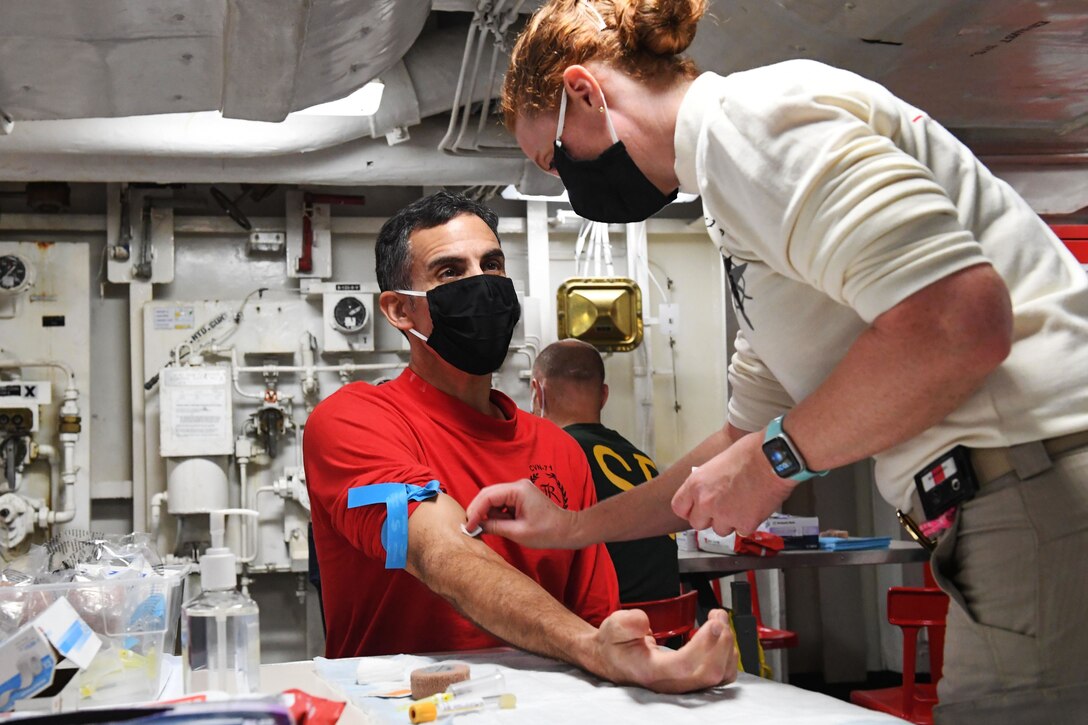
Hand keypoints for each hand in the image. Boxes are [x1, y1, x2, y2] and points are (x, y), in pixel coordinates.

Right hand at [464, 478, 581, 548]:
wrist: (567, 530)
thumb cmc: (547, 532)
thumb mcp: (518, 532)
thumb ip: (495, 527)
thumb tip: (476, 527)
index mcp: (518, 490)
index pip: (488, 496)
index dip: (475, 512)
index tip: (468, 527)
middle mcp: (517, 485)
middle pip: (488, 494)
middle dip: (478, 510)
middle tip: (470, 527)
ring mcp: (519, 490)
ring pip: (493, 499)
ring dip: (487, 513)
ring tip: (487, 528)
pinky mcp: (520, 497)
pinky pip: (501, 503)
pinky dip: (496, 514)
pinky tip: (497, 525)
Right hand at [592, 608, 736, 692]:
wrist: (614, 659)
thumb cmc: (616, 645)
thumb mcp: (613, 627)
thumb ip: (627, 622)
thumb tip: (644, 623)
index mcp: (651, 671)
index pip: (684, 665)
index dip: (704, 645)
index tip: (713, 623)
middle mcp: (670, 683)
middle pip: (708, 673)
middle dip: (721, 641)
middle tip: (719, 616)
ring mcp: (684, 684)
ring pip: (719, 677)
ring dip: (727, 647)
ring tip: (720, 621)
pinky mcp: (693, 680)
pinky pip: (721, 675)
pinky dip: (728, 655)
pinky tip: (721, 637)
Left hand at [671, 431, 795, 535]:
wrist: (773, 459)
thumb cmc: (749, 453)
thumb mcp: (717, 463)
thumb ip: (707, 482)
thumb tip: (708, 489)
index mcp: (696, 484)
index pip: (679, 507)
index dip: (689, 509)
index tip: (696, 509)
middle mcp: (706, 502)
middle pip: (697, 523)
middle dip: (709, 518)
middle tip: (722, 508)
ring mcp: (725, 515)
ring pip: (720, 530)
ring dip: (729, 522)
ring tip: (742, 505)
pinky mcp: (744, 523)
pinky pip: (741, 531)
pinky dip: (748, 523)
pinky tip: (754, 508)